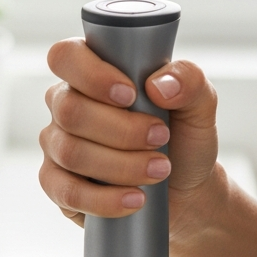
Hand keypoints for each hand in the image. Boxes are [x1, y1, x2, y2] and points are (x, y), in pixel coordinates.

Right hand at [38, 38, 220, 236]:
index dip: (92, 75)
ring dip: (120, 165)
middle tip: (160, 138)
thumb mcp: (199, 105)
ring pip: (71, 153)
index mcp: (89, 74)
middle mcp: (64, 108)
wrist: (184, 191)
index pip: (66, 57)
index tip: (131, 95)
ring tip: (159, 170)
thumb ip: (189, 81)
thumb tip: (158, 84)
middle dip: (121, 129)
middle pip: (70, 111)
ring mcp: (57, 148)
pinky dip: (104, 199)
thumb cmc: (183, 140)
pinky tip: (134, 199)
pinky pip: (67, 193)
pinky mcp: (57, 187)